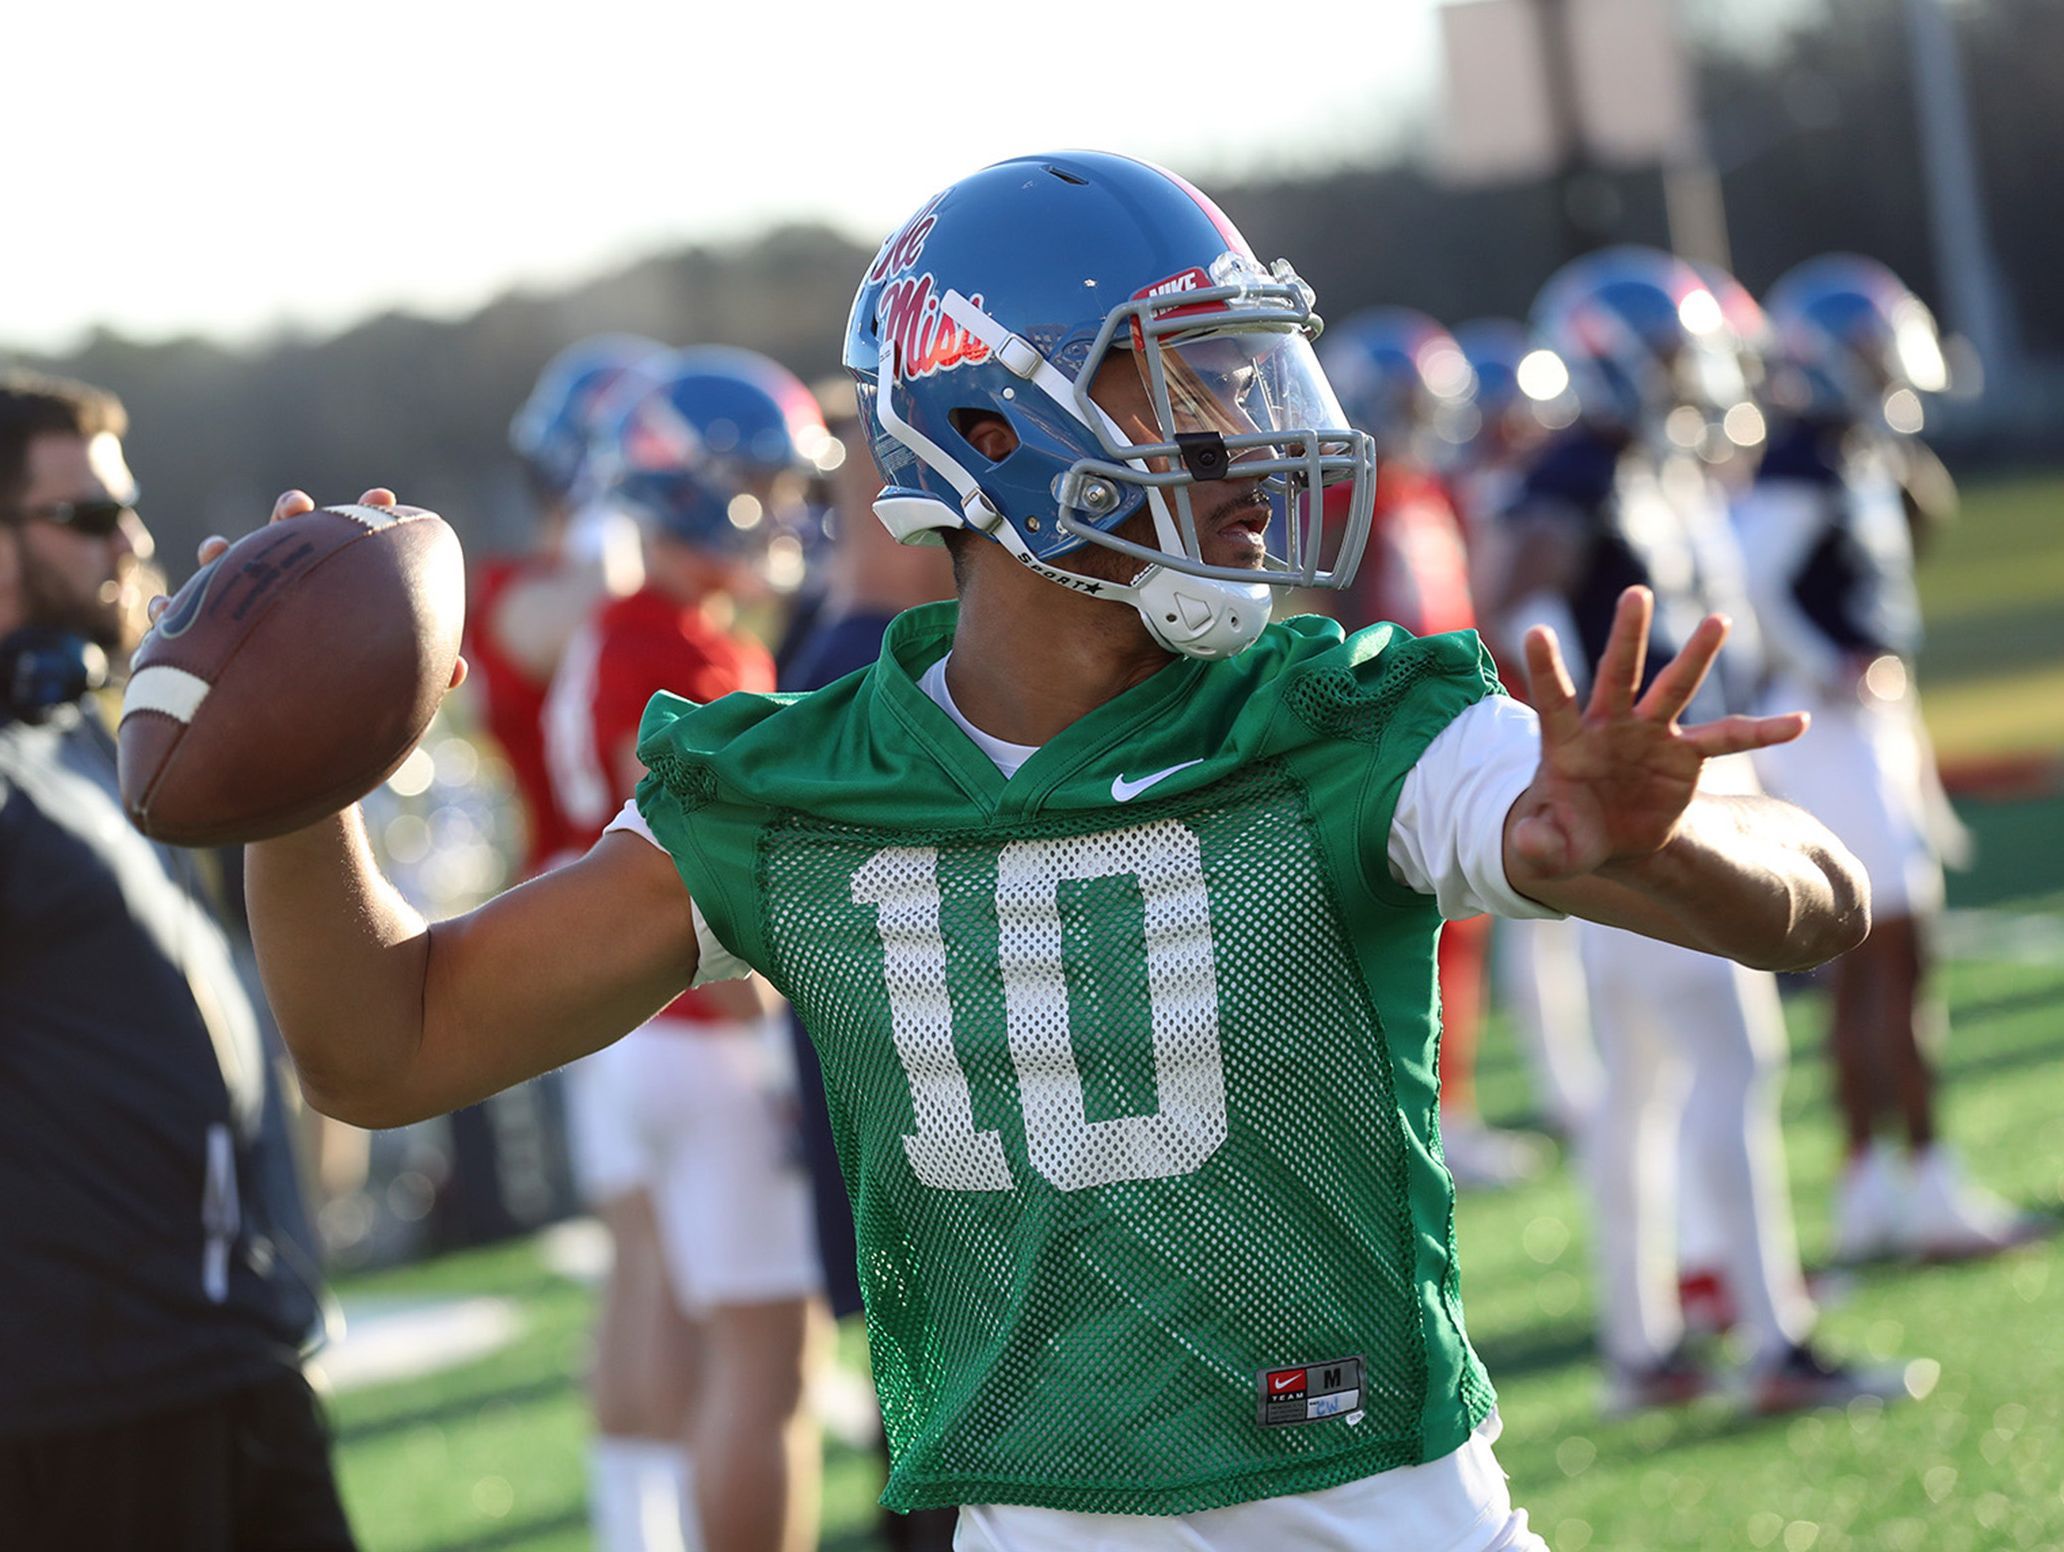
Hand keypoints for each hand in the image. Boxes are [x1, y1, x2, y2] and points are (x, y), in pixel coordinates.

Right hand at [145, 487, 467, 691]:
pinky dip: (166, 617)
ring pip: (227, 579)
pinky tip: (157, 606)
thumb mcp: (390, 697)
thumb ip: (423, 680)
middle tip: (299, 503)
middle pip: (285, 550)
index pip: (351, 552)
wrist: (302, 755)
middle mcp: (286, 601)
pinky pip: (178, 631)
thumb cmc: (351, 716)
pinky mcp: (206, 648)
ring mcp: (244, 618)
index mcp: (334, 603)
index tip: (384, 497)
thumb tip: (460, 669)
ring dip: (222, 559)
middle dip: (289, 522)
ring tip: (219, 548)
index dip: (365, 522)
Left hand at [1505, 586, 1806, 883]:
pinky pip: (1729, 738)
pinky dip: (1763, 732)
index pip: (1554, 700)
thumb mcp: (1548, 850)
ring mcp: (1651, 734)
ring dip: (1696, 655)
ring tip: (1720, 620)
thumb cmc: (1570, 835)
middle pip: (1618, 674)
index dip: (1546, 669)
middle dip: (1627, 635)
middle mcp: (1610, 726)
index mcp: (1567, 743)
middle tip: (1636, 594)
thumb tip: (1526, 843)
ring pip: (1675, 688)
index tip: (1535, 631)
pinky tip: (1797, 724)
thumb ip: (1536, 845)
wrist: (1611, 838)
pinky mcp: (1686, 754)